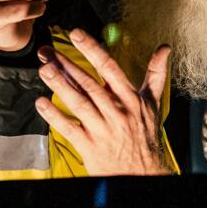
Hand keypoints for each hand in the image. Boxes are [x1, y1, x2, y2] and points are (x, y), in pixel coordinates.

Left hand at [34, 28, 171, 175]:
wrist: (142, 172)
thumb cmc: (145, 135)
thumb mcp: (153, 103)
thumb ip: (155, 74)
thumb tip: (164, 48)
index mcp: (131, 99)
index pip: (109, 68)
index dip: (92, 50)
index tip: (76, 34)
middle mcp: (117, 111)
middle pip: (89, 84)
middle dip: (66, 65)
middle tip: (47, 51)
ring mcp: (102, 129)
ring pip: (78, 103)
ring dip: (59, 85)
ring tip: (44, 70)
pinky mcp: (90, 146)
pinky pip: (69, 128)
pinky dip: (54, 116)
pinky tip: (41, 103)